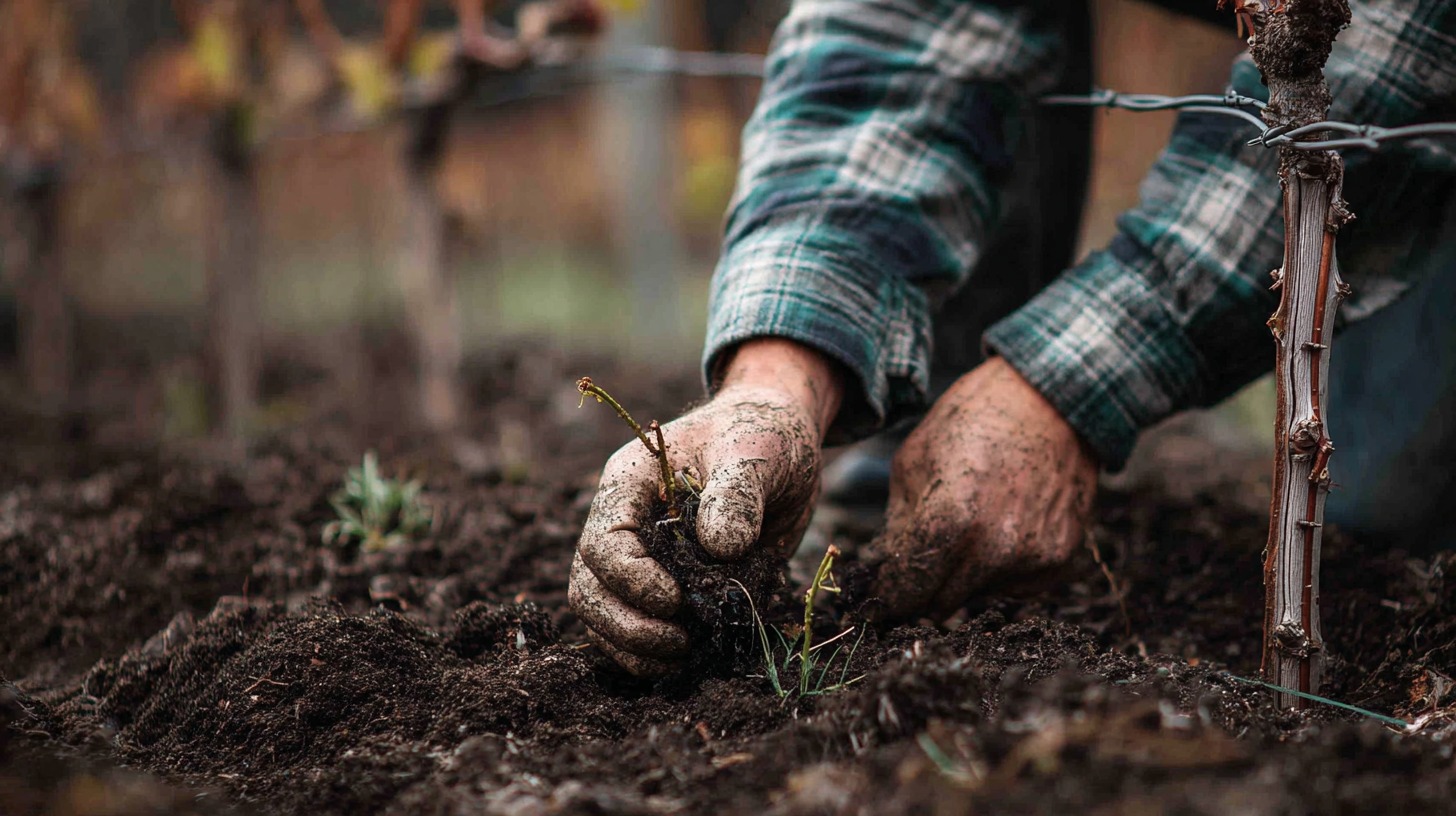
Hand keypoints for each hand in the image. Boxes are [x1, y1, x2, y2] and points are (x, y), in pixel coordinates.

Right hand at [569, 340, 841, 674]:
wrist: (779, 445)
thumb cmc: (761, 437)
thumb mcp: (755, 453)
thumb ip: (736, 494)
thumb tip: (721, 547)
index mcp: (631, 483)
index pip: (602, 541)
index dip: (630, 579)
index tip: (676, 599)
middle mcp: (624, 522)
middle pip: (589, 585)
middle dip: (624, 624)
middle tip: (678, 644)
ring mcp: (639, 556)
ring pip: (601, 612)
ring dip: (633, 646)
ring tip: (683, 656)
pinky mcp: (663, 584)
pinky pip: (632, 627)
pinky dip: (651, 652)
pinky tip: (689, 659)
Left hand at [867, 357, 1098, 620]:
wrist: (1052, 399)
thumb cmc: (973, 419)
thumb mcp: (914, 462)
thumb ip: (898, 527)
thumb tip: (883, 572)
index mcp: (951, 523)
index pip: (906, 592)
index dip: (883, 601)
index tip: (870, 604)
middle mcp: (996, 551)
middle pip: (938, 605)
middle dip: (918, 592)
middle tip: (908, 573)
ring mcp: (1032, 559)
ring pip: (976, 597)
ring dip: (959, 579)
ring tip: (964, 530)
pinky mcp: (1059, 559)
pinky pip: (1013, 586)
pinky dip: (997, 571)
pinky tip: (998, 527)